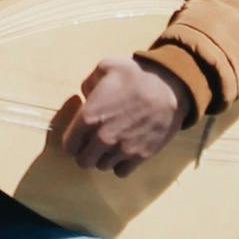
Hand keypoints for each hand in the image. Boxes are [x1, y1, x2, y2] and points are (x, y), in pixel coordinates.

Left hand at [59, 53, 188, 175]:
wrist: (169, 88)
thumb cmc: (136, 76)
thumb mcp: (106, 67)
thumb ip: (88, 83)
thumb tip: (85, 96)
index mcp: (89, 117)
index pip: (69, 146)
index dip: (73, 141)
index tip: (80, 136)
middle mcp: (102, 138)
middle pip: (83, 161)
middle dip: (86, 153)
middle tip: (94, 143)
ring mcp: (122, 149)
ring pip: (102, 167)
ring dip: (104, 158)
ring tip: (112, 144)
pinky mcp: (140, 156)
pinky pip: (121, 172)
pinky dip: (121, 164)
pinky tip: (124, 151)